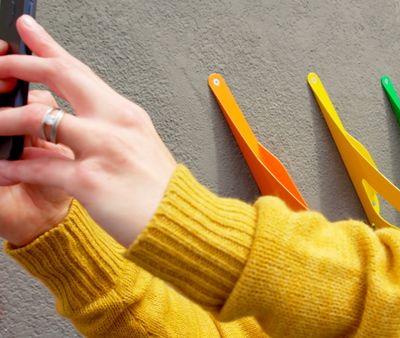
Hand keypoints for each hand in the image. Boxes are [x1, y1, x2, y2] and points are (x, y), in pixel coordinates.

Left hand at [0, 16, 176, 245]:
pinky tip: (4, 169)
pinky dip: (16, 168)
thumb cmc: (159, 192)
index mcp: (125, 114)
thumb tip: (67, 121)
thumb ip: (104, 130)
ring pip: (40, 119)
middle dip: (21, 64)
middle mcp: (115, 124)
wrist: (178, 223)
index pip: (80, 71)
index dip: (48, 46)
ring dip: (5, 120)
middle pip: (61, 76)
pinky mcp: (91, 180)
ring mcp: (104, 149)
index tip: (27, 30)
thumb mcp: (137, 147)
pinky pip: (41, 168)